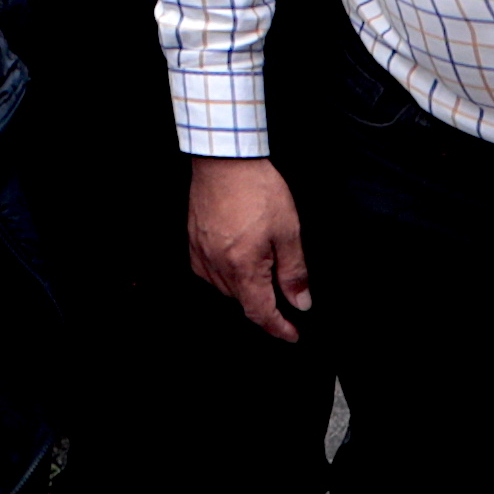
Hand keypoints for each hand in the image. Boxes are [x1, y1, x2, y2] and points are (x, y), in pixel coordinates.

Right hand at [188, 155, 312, 341]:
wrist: (224, 159)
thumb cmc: (256, 189)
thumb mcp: (288, 231)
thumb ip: (294, 272)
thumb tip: (301, 301)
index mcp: (243, 267)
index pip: (261, 313)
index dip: (279, 328)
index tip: (292, 334)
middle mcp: (217, 266)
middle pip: (242, 301)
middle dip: (265, 303)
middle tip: (285, 291)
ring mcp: (201, 254)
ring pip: (224, 289)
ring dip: (245, 288)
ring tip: (263, 268)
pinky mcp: (192, 241)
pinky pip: (207, 272)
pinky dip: (225, 275)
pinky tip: (237, 260)